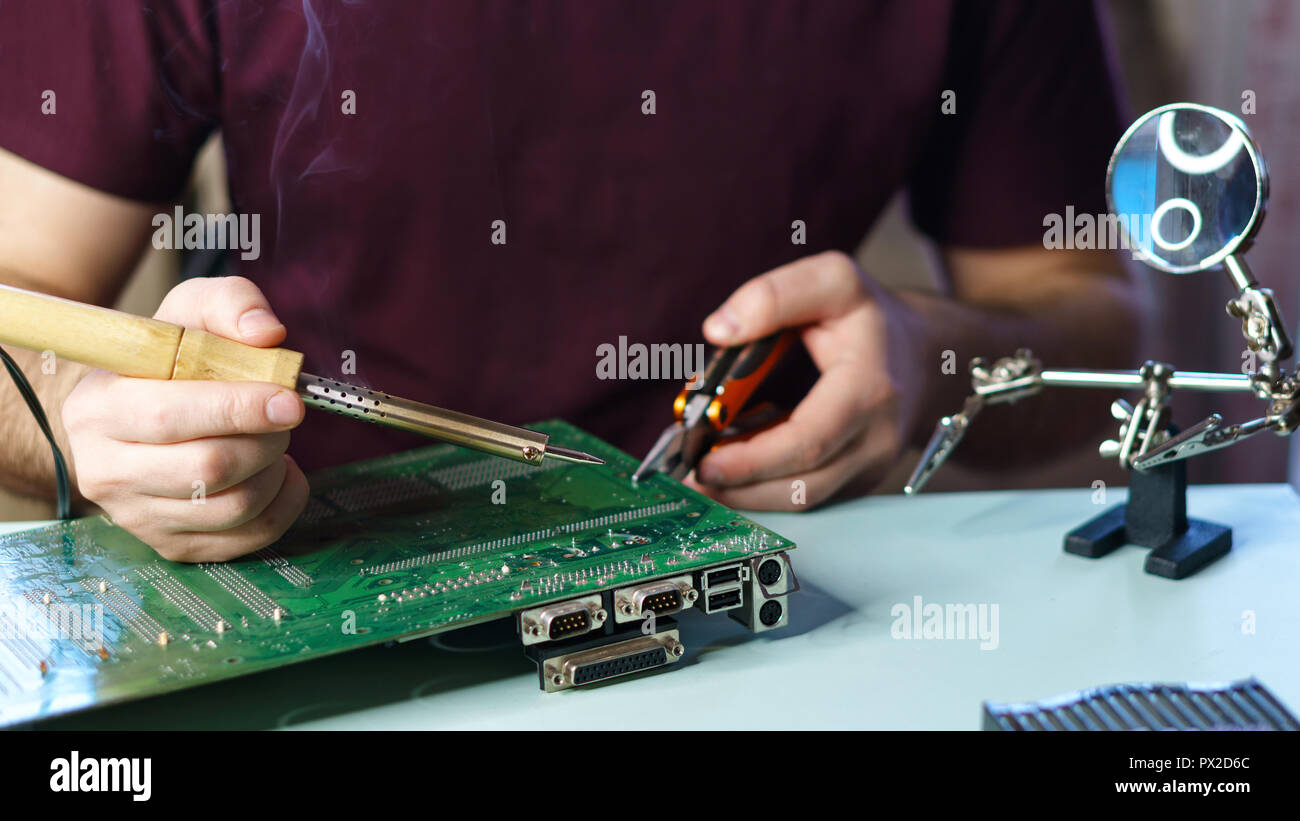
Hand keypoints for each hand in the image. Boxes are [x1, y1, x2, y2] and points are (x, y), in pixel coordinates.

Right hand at [62, 276, 309, 560]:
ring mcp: (135, 515)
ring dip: (275, 470)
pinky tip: (278, 472)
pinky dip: (283, 503)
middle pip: (207, 468)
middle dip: (266, 440)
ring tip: (274, 440)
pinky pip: (247, 537)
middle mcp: (105, 469)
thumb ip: (230, 304)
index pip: (169, 415)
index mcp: (98, 407)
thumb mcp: (190, 312)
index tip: (288, 400)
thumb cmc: (168, 360)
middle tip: (284, 415)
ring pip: (232, 507)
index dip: (238, 409)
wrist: (131, 414)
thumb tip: (266, 332)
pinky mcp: (170, 545)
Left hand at [684, 251, 923, 509]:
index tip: (703, 461)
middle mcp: (876, 439)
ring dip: (745, 494)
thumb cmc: (871, 319)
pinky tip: (732, 470)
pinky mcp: (857, 482)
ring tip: (700, 475)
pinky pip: (806, 495)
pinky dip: (764, 489)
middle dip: (738, 487)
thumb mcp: (833, 281)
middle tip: (687, 476)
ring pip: (801, 500)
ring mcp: (870, 468)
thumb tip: (719, 330)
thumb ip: (775, 295)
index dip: (752, 459)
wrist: (928, 358)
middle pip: (802, 485)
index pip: (808, 440)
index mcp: (868, 390)